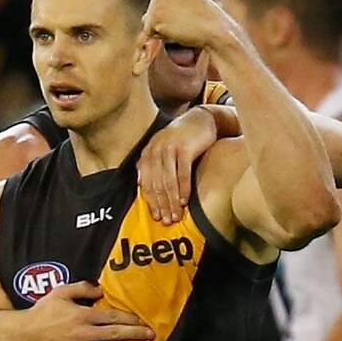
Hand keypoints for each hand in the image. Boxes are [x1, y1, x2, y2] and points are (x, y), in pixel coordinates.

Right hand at [17, 282, 154, 340]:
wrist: (23, 333)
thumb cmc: (42, 311)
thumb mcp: (60, 292)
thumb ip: (81, 288)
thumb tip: (100, 289)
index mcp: (83, 315)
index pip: (112, 317)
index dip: (129, 318)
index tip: (142, 321)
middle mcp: (84, 333)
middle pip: (115, 334)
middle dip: (135, 335)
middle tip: (152, 336)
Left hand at [126, 0, 235, 49]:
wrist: (215, 29)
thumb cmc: (207, 19)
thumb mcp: (191, 0)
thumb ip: (169, 2)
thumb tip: (145, 17)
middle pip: (152, 8)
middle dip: (163, 19)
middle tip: (184, 21)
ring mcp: (158, 2)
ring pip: (150, 21)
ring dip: (163, 28)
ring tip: (182, 26)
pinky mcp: (154, 18)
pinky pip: (150, 33)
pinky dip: (161, 37)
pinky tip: (175, 32)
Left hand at [138, 106, 216, 224]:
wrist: (201, 119)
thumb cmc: (183, 139)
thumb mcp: (163, 148)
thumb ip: (151, 164)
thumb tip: (140, 184)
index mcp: (148, 153)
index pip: (146, 182)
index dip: (151, 202)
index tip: (156, 217)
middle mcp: (155, 150)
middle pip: (156, 184)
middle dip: (162, 205)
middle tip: (167, 221)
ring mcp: (169, 148)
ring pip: (168, 181)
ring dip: (172, 201)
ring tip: (176, 215)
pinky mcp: (184, 148)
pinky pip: (182, 174)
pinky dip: (183, 189)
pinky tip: (185, 201)